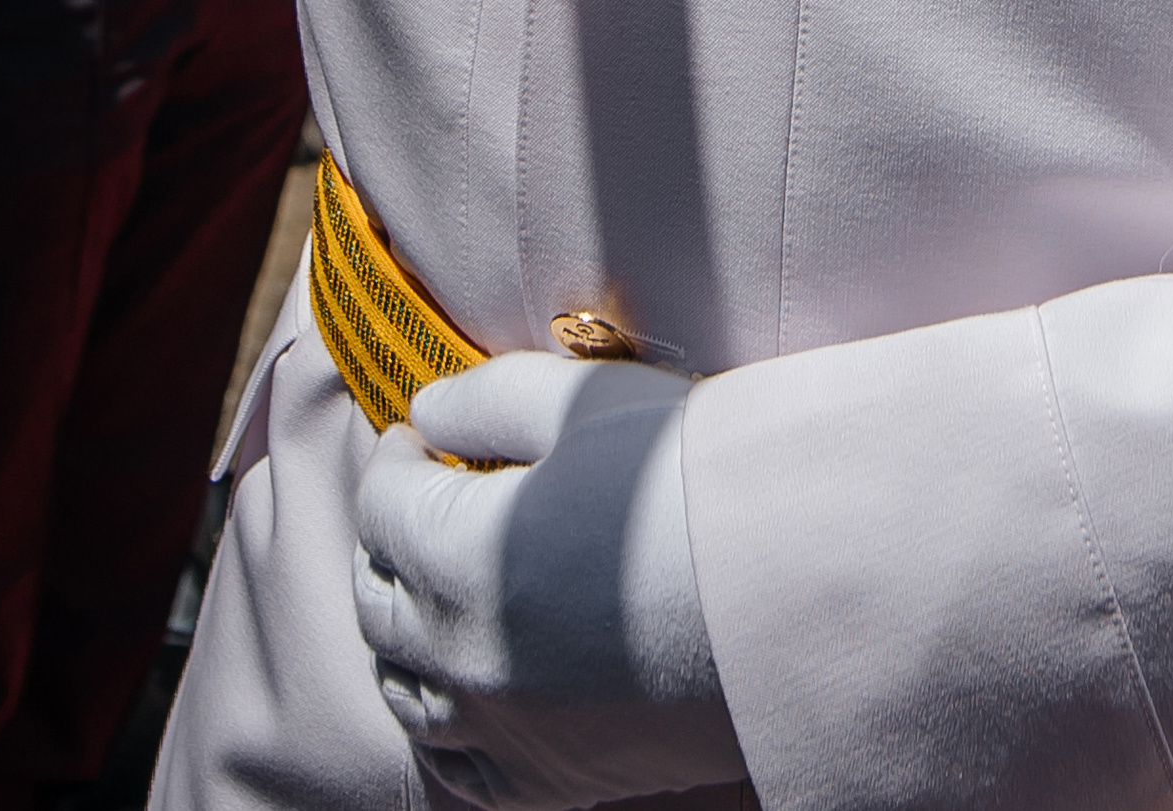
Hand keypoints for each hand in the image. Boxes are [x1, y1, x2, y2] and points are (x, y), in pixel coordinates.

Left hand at [352, 351, 742, 808]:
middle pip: (379, 600)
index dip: (396, 458)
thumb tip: (428, 412)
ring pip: (405, 692)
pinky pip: (457, 769)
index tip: (422, 436)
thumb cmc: (688, 476)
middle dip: (387, 540)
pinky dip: (440, 724)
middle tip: (419, 499)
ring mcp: (504, 729)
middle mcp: (462, 656)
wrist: (794, 585)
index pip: (382, 506)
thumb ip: (483, 399)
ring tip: (432, 587)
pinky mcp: (553, 778)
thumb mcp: (580, 399)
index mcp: (456, 557)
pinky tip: (462, 688)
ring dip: (401, 632)